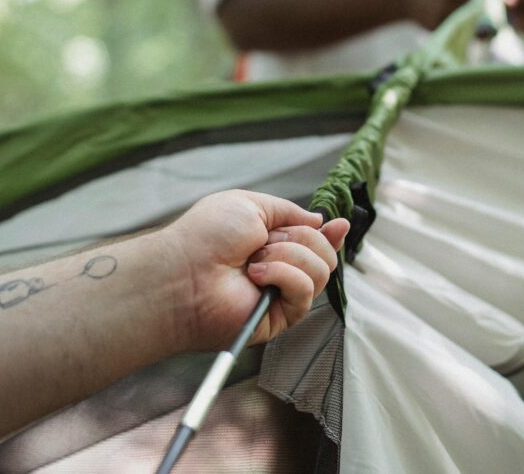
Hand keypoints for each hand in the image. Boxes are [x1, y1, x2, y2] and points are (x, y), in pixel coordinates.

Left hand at [159, 190, 348, 351]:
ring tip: (254, 260)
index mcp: (273, 243)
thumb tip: (319, 221)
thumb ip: (288, 211)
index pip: (315, 242)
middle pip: (324, 254)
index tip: (338, 225)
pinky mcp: (280, 318)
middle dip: (300, 240)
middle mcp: (280, 269)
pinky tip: (256, 275)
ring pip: (321, 270)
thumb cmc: (206, 236)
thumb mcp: (251, 205)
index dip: (330, 234)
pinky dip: (283, 275)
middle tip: (265, 242)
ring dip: (289, 256)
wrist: (184, 271)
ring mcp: (281, 294)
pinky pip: (305, 292)